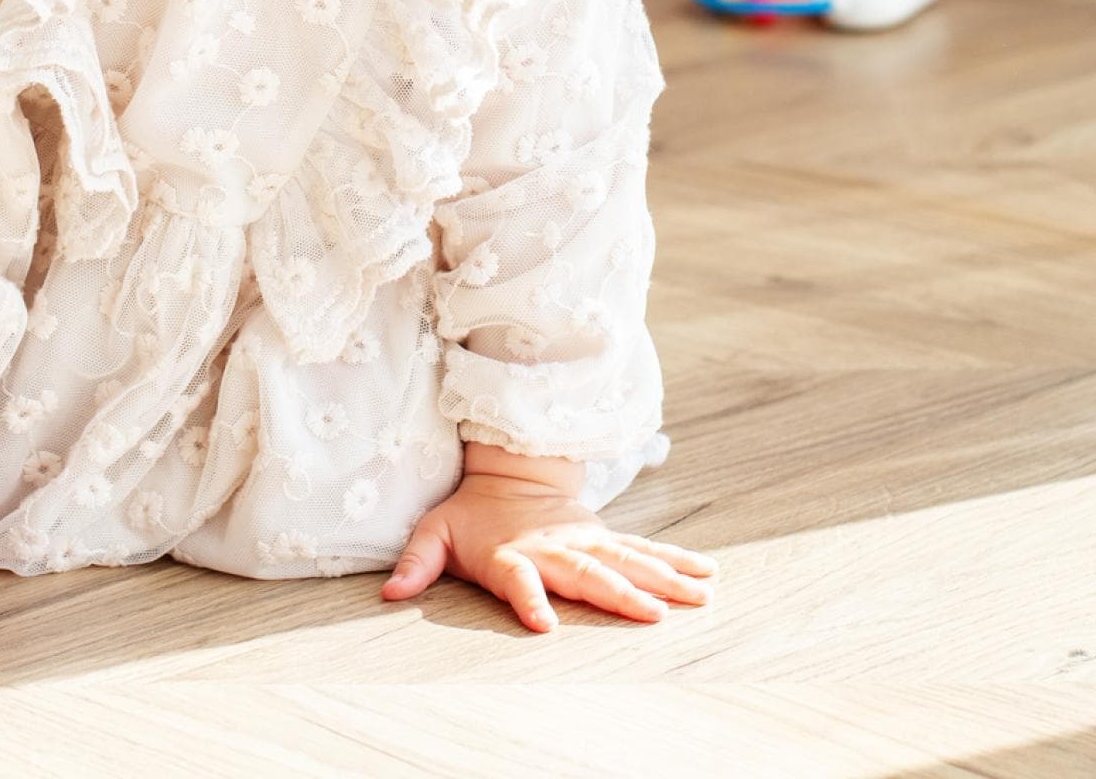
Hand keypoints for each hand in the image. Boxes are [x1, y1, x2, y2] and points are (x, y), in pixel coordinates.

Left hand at [379, 472, 718, 631]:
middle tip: (652, 615)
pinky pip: (643, 551)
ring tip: (698, 595)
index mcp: (511, 551)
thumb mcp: (434, 531)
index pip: (518, 578)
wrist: (510, 471)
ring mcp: (584, 539)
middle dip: (618, 594)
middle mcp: (553, 546)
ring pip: (626, 560)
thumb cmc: (470, 513)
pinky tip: (707, 575)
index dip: (529, 599)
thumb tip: (389, 591)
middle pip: (586, 572)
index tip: (545, 625)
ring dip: (661, 579)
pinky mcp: (604, 537)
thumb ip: (417, 562)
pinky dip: (674, 562)